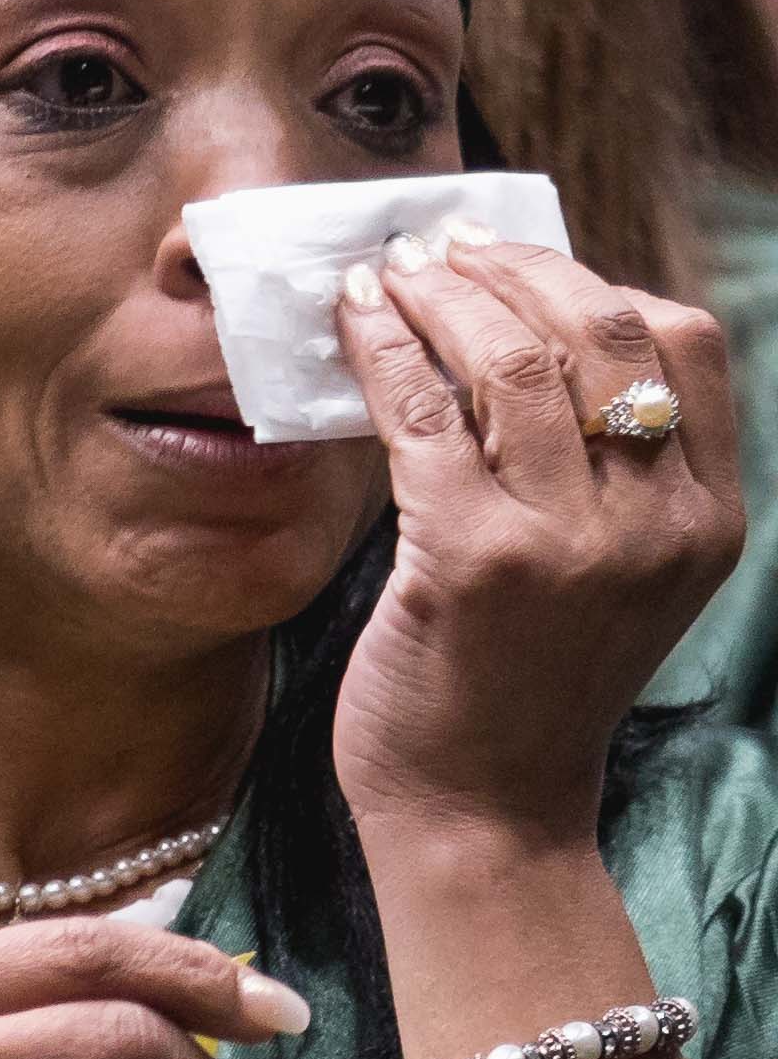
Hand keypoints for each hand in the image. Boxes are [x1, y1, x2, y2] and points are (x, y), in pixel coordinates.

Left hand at [332, 226, 739, 861]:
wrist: (482, 814)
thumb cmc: (522, 689)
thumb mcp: (613, 576)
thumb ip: (607, 475)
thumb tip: (528, 339)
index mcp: (708, 517)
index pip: (687, 345)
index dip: (599, 281)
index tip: (519, 260)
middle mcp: (657, 521)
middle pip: (601, 332)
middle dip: (513, 270)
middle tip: (439, 244)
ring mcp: (570, 540)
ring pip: (512, 360)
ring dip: (442, 297)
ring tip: (391, 271)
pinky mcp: (473, 560)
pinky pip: (426, 415)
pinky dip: (384, 351)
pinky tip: (351, 321)